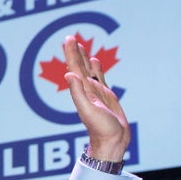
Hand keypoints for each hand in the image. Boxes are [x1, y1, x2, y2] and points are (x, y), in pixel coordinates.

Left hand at [62, 35, 129, 162]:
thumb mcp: (88, 110)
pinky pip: (100, 78)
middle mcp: (87, 90)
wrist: (112, 141)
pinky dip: (96, 68)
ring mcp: (97, 93)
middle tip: (70, 38)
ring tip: (80, 46)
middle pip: (80, 67)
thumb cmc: (101, 129)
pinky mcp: (106, 96)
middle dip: (75, 53)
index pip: (74, 68)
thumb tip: (68, 75)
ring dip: (84, 58)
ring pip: (89, 71)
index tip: (68, 39)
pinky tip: (95, 61)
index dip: (71, 54)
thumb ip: (78, 93)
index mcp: (82, 91)